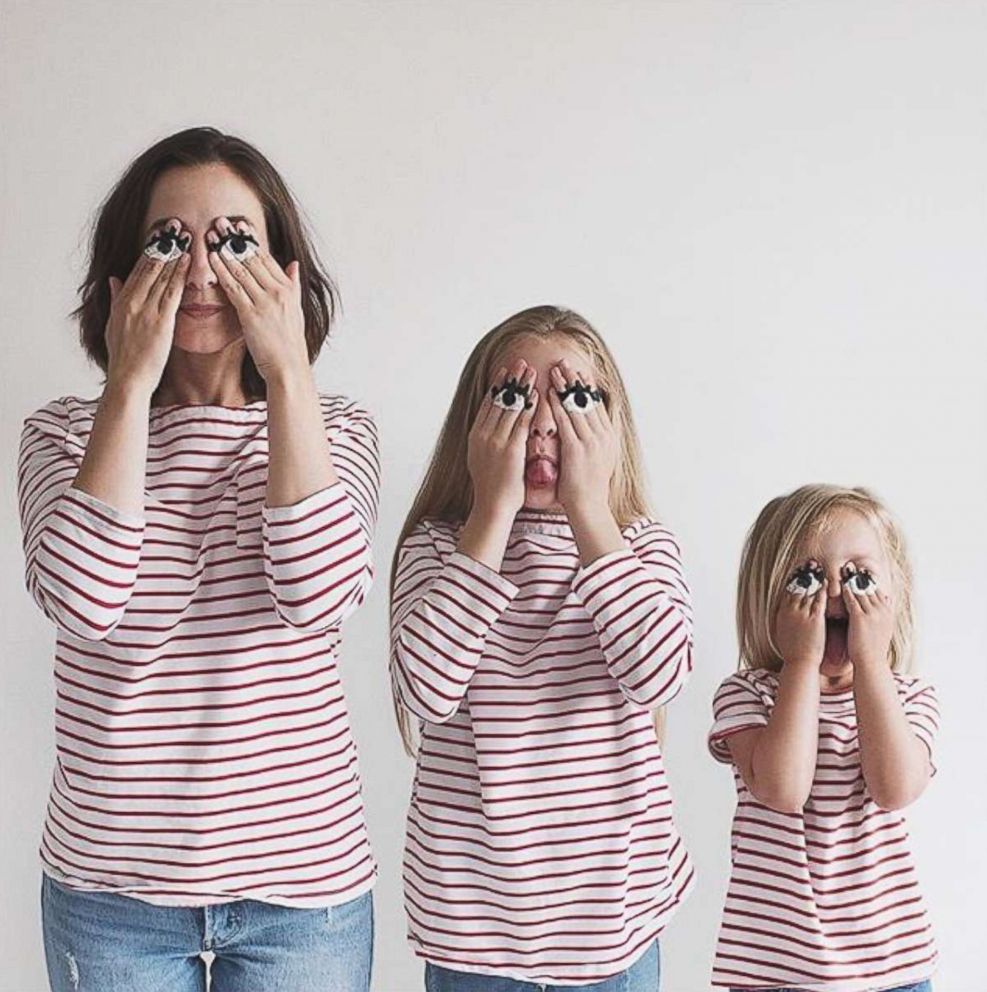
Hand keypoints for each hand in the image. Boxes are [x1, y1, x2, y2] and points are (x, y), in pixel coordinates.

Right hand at [105, 218, 190, 395]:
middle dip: (164, 244)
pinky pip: (172, 293)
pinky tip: (189, 262)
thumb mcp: (114, 325)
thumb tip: (114, 279)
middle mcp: (132, 302)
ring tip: (186, 235)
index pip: (138, 268)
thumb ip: (115, 299)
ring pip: (162, 275)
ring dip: (175, 254)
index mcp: (122, 301)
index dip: (151, 249)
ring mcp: (146, 311)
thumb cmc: (124, 357)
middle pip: (150, 266)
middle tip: (175, 224)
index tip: (161, 233)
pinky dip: (180, 275)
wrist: (128, 379)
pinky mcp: (160, 322)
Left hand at [206, 217, 308, 381]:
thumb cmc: (289, 343)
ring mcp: (265, 302)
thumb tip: (294, 264)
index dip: (251, 241)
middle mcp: (278, 292)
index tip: (239, 226)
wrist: (289, 367)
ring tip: (212, 234)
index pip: (267, 258)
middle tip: (220, 222)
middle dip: (235, 239)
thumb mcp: (297, 310)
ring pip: (242, 270)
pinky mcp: (251, 314)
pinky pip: (234, 288)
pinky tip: (211, 259)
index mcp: (288, 290)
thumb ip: (294, 285)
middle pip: (253, 259)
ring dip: (225, 250)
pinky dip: (222, 272)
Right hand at [467, 359, 537, 515]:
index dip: (498, 385)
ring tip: (531, 370)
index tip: (506, 370)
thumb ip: (488, 441)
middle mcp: (483, 434)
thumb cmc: (492, 485)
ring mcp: (496, 440)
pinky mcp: (510, 449)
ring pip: (511, 406)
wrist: (492, 505)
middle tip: (521, 362)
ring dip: (522, 386)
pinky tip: (536, 394)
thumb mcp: (483, 458)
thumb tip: (495, 429)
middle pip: (499, 399)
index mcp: (476, 435)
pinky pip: (521, 422)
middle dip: (511, 379)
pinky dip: (529, 406)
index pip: (488, 402)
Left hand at [548, 358, 616, 513]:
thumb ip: (594, 440)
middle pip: (587, 400)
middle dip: (575, 379)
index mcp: (608, 436)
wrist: (589, 506)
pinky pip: (565, 420)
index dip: (586, 385)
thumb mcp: (598, 458)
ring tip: (555, 369)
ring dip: (564, 385)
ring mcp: (591, 441)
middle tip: (565, 361)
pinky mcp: (577, 449)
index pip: (596, 403)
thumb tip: (589, 428)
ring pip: (576, 406)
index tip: (578, 370)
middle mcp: (602, 435)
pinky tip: (548, 392)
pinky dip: (557, 404)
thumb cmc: (588, 486)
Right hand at [774, 567, 826, 667]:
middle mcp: (791, 610)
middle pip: (798, 586)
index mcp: (783, 612)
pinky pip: (819, 600)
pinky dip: (823, 590)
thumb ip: (787, 620)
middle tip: (809, 561)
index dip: (794, 578)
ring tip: (820, 566)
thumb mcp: (784, 632)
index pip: (788, 590)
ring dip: (815, 577)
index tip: (799, 569)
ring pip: (809, 590)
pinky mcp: (814, 619)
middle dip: (804, 573)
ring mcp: (802, 614)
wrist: (799, 662)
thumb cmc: (793, 651)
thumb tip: (789, 614)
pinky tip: (828, 582)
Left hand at [843, 563, 894, 667]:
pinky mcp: (860, 618)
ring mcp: (872, 613)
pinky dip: (845, 590)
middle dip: (860, 575)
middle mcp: (881, 609)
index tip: (861, 568)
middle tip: (851, 564)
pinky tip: (839, 584)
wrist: (871, 661)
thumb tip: (887, 598)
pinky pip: (852, 599)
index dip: (868, 578)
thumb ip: (884, 611)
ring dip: (851, 579)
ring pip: (860, 590)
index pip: (877, 589)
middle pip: (869, 586)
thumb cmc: (873, 646)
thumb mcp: (884, 625)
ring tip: (844, 568)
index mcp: (887, 610)